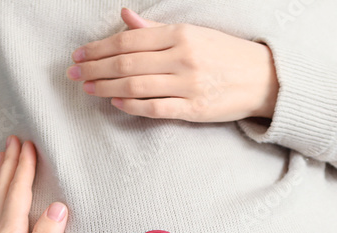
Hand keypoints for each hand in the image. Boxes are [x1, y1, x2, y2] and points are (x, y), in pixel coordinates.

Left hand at [68, 8, 278, 122]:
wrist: (263, 79)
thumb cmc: (225, 55)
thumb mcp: (193, 33)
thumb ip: (156, 29)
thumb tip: (125, 18)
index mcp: (180, 34)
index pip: (129, 39)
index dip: (100, 47)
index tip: (80, 53)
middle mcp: (182, 57)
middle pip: (127, 62)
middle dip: (95, 67)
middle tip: (73, 72)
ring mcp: (188, 85)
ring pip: (136, 85)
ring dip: (106, 87)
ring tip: (87, 87)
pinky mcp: (194, 109)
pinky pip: (156, 108)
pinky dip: (132, 105)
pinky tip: (115, 103)